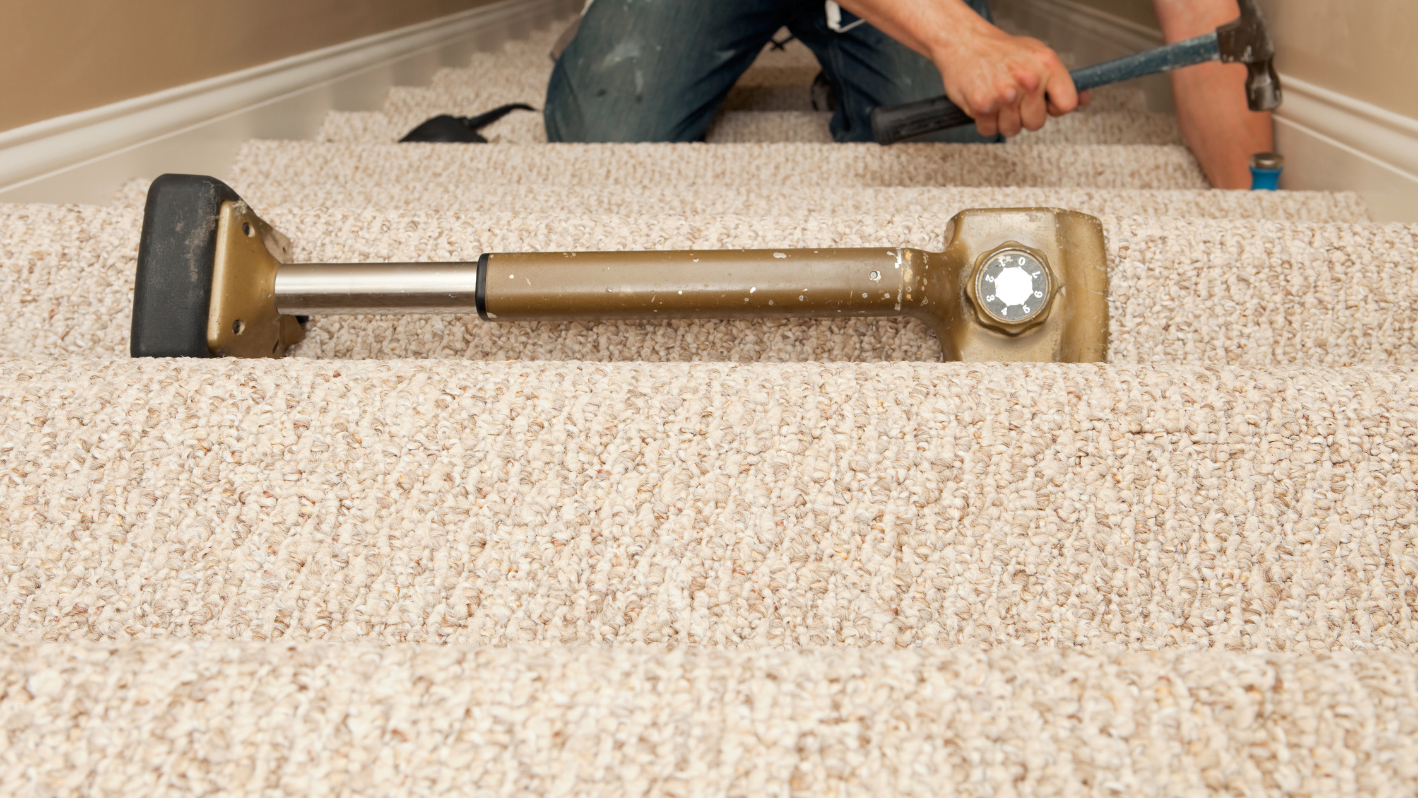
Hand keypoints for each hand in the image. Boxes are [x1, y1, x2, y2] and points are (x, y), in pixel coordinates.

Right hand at [928, 16, 1086, 137]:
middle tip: (1012, 98)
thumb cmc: (999, 51)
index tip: (1044, 104)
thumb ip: (1060, 80)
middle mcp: (1028, 79)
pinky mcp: (983, 106)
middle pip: (1036, 123)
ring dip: (1002, 120)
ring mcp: (1005, 94)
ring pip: (1012, 130)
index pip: (1067, 104)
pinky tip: (983, 102)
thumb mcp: (1037, 55)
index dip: (1054, 109)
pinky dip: (984, 122)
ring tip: (996, 99)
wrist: (963, 42)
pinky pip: (989, 131)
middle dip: (1023, 116)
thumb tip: (1084, 98)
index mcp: (1046, 64)